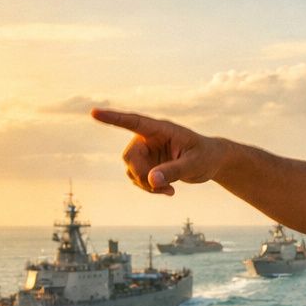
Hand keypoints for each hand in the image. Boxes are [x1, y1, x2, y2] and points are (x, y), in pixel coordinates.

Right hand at [92, 108, 225, 195]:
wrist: (211, 162)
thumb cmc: (206, 156)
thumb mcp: (194, 164)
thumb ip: (174, 171)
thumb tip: (150, 180)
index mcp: (161, 129)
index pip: (134, 122)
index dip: (114, 119)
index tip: (94, 113)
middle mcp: (149, 138)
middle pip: (130, 156)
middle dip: (141, 175)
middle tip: (160, 188)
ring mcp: (146, 152)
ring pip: (131, 170)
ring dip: (145, 185)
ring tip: (169, 191)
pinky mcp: (147, 164)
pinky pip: (137, 178)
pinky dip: (149, 188)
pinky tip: (168, 191)